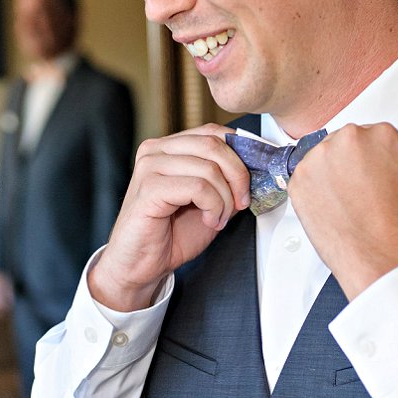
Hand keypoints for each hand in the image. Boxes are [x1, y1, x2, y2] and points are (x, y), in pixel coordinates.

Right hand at [87, 125, 249, 311]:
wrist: (140, 265)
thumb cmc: (170, 235)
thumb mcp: (210, 200)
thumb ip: (226, 180)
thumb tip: (257, 167)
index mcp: (168, 148)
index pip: (213, 132)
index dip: (242, 153)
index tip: (253, 179)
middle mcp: (155, 151)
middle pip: (214, 144)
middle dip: (239, 175)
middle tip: (241, 201)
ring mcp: (149, 167)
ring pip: (209, 168)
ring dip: (225, 198)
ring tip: (218, 217)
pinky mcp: (149, 188)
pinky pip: (198, 187)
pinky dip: (213, 206)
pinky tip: (209, 220)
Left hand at [287, 122, 397, 300]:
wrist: (378, 255)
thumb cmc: (395, 224)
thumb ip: (378, 156)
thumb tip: (362, 158)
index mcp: (380, 134)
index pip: (366, 134)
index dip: (365, 158)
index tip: (367, 171)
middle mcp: (348, 138)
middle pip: (339, 142)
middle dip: (343, 162)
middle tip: (354, 188)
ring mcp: (319, 157)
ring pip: (318, 159)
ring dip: (325, 175)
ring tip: (343, 202)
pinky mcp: (297, 178)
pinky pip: (302, 179)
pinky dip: (310, 191)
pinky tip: (328, 208)